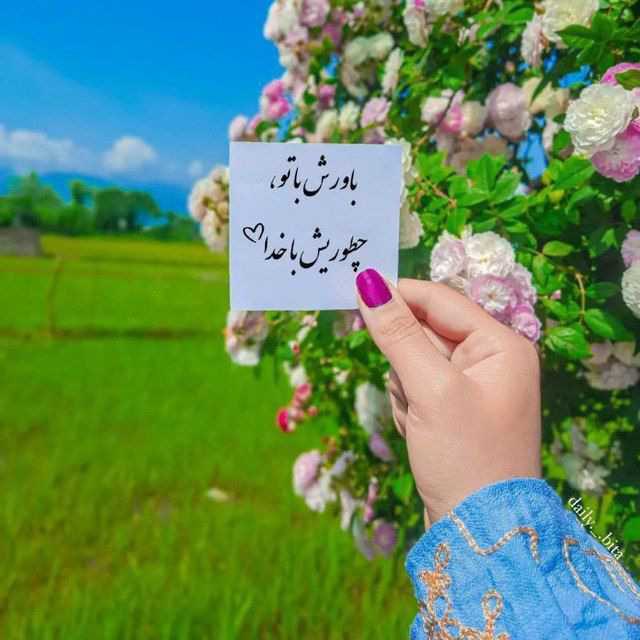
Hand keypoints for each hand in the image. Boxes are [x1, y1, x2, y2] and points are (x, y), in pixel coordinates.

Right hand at [355, 269, 541, 524]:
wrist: (479, 533)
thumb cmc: (464, 455)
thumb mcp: (430, 389)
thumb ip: (398, 333)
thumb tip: (368, 282)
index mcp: (501, 345)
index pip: (440, 300)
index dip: (398, 294)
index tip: (354, 290)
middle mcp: (491, 359)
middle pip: (425, 332)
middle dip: (405, 362)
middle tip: (411, 394)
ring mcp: (472, 386)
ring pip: (413, 361)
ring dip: (404, 388)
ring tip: (421, 422)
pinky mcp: (454, 409)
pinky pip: (416, 388)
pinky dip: (408, 405)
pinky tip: (420, 433)